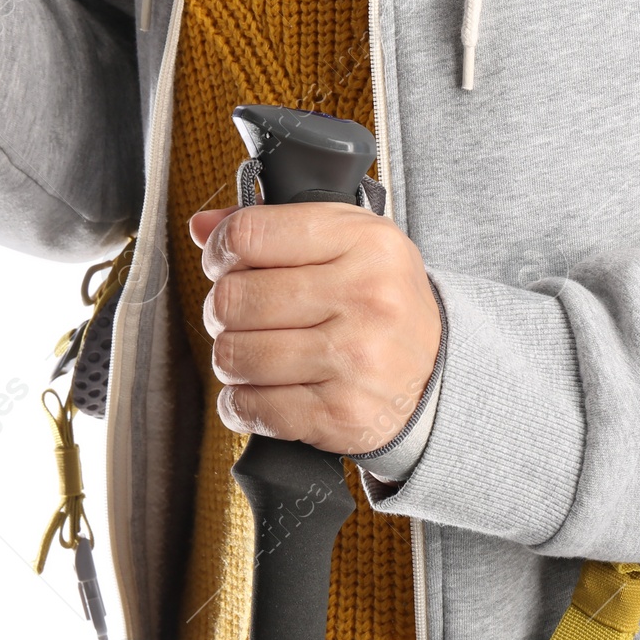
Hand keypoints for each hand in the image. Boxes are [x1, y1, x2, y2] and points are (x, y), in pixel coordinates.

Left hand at [190, 201, 441, 454]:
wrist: (438, 373)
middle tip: (239, 314)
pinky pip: (251, 407)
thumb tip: (201, 226)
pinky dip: (240, 402)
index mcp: (365, 242)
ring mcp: (355, 359)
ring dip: (230, 357)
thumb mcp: (348, 241)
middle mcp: (365, 297)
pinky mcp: (341, 413)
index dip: (219, 250)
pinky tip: (262, 389)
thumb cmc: (382, 300)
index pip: (250, 234)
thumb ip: (274, 225)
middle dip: (222, 309)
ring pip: (235, 354)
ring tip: (254, 351)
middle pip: (234, 298)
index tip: (223, 262)